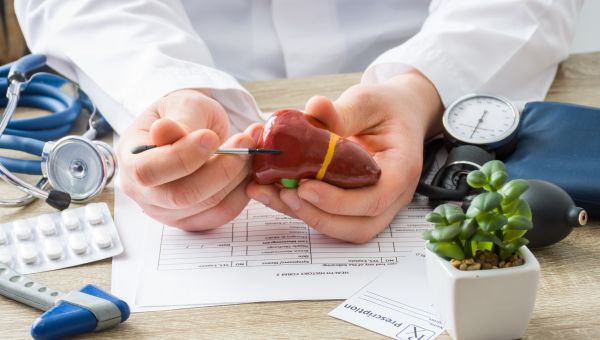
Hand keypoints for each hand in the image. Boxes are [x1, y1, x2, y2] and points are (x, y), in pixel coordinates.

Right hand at [117, 89, 261, 229]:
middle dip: (221, 169)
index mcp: (130, 159)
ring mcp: (166, 211)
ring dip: (238, 176)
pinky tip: (248, 168)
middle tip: (245, 141)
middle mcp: (143, 192)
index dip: (183, 158)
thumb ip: (178, 120)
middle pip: (181, 196)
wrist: (193, 128)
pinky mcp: (192, 220)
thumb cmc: (182, 115)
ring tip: (250, 147)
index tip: (211, 136)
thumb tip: (163, 131)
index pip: (148, 171)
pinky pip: (222, 214)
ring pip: (208, 205)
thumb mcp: (180, 105)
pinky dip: (242, 191)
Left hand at [247, 71, 442, 242]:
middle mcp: (392, 196)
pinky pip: (330, 217)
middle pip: (359, 226)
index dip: (339, 201)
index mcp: (401, 169)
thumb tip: (314, 109)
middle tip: (284, 193)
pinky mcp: (353, 206)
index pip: (375, 199)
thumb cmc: (387, 109)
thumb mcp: (368, 102)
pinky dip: (301, 208)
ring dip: (304, 215)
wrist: (398, 115)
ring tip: (270, 193)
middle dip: (318, 216)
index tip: (306, 187)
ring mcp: (374, 205)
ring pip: (342, 228)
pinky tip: (274, 191)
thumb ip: (344, 111)